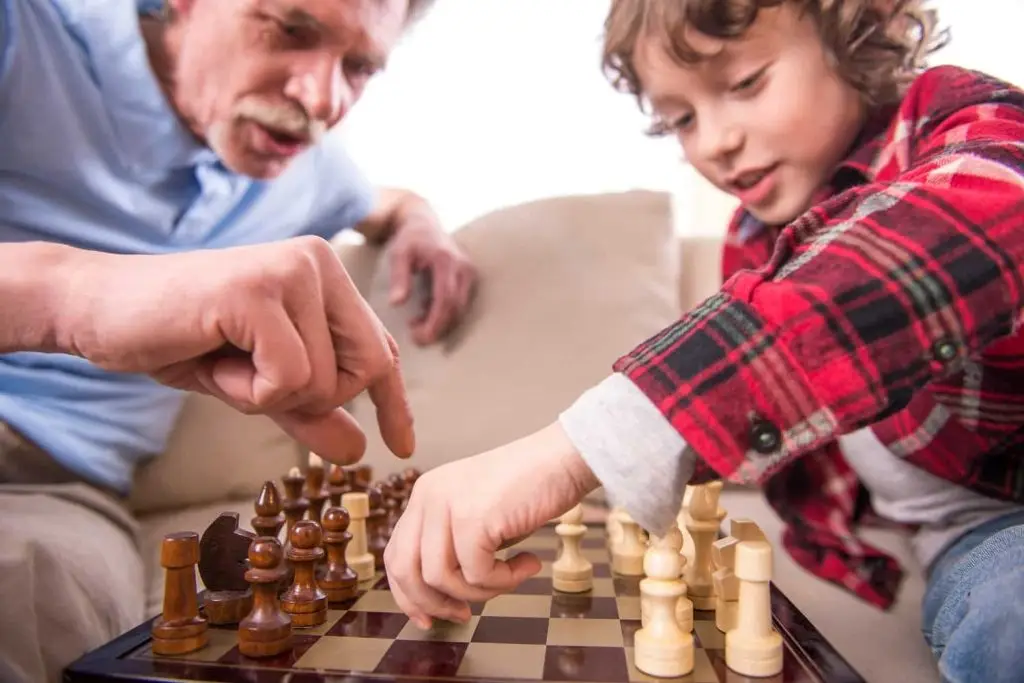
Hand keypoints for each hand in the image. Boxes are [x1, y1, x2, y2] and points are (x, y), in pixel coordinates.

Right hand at [57, 236, 413, 464]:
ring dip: (267, 396)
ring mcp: (291, 270)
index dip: (392, 403)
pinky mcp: (258, 292)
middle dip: (312, 399)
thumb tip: (359, 450)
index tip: (401, 445)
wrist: (100, 310)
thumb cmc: (184, 338)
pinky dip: (248, 392)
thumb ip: (310, 411)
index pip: (379, 349)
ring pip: (324, 382)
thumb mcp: (258, 383)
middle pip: (364, 370)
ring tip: (223, 359)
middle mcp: (319, 261)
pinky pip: (289, 379)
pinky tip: (213, 358)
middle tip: (250, 377)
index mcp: (326, 275)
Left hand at [383, 422, 600, 628]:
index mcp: (425, 494)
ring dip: (479, 592)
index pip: (396, 554)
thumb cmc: (531, 489)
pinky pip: (477, 575)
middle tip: (463, 614)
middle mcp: (428, 496)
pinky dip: (505, 580)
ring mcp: (447, 505)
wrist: (565, 458)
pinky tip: (529, 563)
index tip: (429, 618)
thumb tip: (445, 600)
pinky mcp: (472, 518)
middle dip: (432, 603)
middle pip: (405, 570)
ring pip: (440, 579)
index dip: (408, 594)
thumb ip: (456, 548)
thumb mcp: (480, 518)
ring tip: (511, 578)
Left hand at [386, 205, 476, 345]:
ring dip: (440, 321)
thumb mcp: (398, 254)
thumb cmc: (409, 239)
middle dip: (438, 327)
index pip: (446, 298)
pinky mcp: (469, 276)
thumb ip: (399, 277)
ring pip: (461, 307)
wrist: (423, 223)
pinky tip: (424, 314)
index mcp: (445, 259)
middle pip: (456, 307)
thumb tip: (397, 303)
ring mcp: (469, 271)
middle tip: (416, 338)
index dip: (436, 322)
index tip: (421, 338)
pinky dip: (444, 313)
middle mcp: (463, 265)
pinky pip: (460, 302)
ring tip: (415, 324)